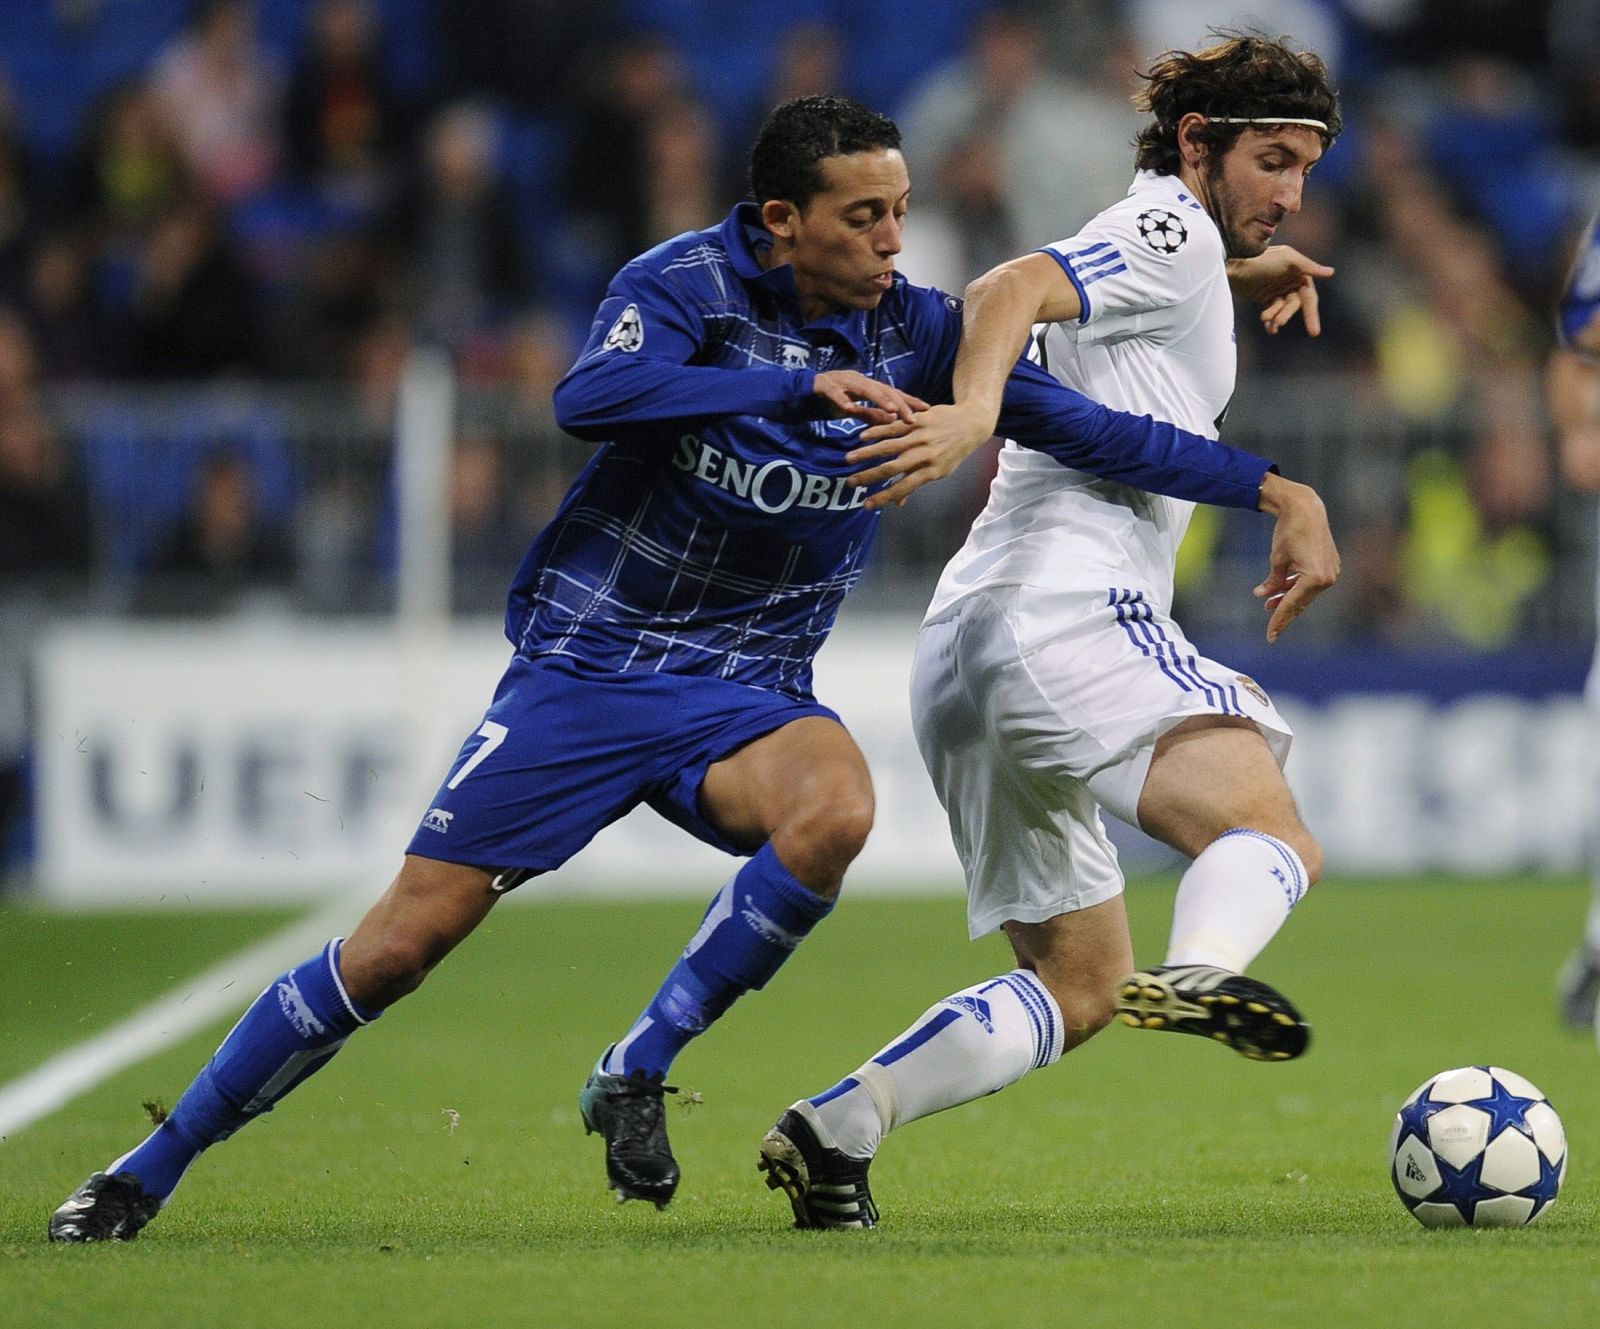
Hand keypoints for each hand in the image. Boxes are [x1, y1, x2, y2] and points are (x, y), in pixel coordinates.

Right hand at [811, 370, 928, 425]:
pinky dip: (842, 399)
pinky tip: (850, 408)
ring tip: (892, 410)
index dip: (909, 400)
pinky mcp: (824, 385)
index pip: (892, 393)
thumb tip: (894, 420)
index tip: (927, 410)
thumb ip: (871, 414)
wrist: (801, 392)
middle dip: (899, 404)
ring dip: (878, 399)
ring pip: (863, 388)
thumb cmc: (830, 401)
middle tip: (913, 418)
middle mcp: (858, 379)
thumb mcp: (854, 410)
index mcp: (867, 385)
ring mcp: (841, 380)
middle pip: (882, 390)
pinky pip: (835, 392)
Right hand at [843, 402, 998, 509]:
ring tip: (849, 459)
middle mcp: (925, 455)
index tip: (866, 505)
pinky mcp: (919, 420)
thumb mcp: (941, 471)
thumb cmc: (954, 451)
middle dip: (869, 477)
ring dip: (867, 453)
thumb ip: (917, 484)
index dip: (884, 498)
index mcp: (931, 472)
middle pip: (892, 468)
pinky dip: (877, 432)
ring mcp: (921, 437)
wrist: (971, 422)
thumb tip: (898, 503)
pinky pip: (894, 427)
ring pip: (889, 446)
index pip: (903, 488)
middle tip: (850, 483)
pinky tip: (862, 437)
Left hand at [1226, 245, 1333, 336]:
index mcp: (1300, 272)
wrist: (1234, 264)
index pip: (1309, 297)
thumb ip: (1308, 266)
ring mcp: (1278, 289)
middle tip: (1279, 323)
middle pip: (1294, 305)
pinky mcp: (1265, 297)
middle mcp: (1291, 281)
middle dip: (1286, 314)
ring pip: (1282, 310)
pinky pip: (1272, 312)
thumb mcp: (1287, 258)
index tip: (1314, 333)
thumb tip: (1331, 273)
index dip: (1312, 314)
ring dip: (1277, 318)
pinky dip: (1270, 320)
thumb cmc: (1261, 258)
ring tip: (1267, 321)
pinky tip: (1267, 325)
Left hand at [1255, 473, 1339, 641]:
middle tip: (1271, 631)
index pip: (1292, 605)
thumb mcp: (1276, 559)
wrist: (1306, 509)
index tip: (1271, 636)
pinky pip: (1311, 583)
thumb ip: (1272, 582)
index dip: (1279, 621)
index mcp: (1315, 578)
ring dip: (1288, 599)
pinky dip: (1296, 587)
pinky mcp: (1331, 566)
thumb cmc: (1289, 532)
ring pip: (1306, 594)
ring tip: (1269, 604)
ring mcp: (1331, 572)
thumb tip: (1263, 596)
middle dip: (1284, 613)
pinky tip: (1281, 591)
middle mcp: (1328, 578)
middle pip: (1301, 602)